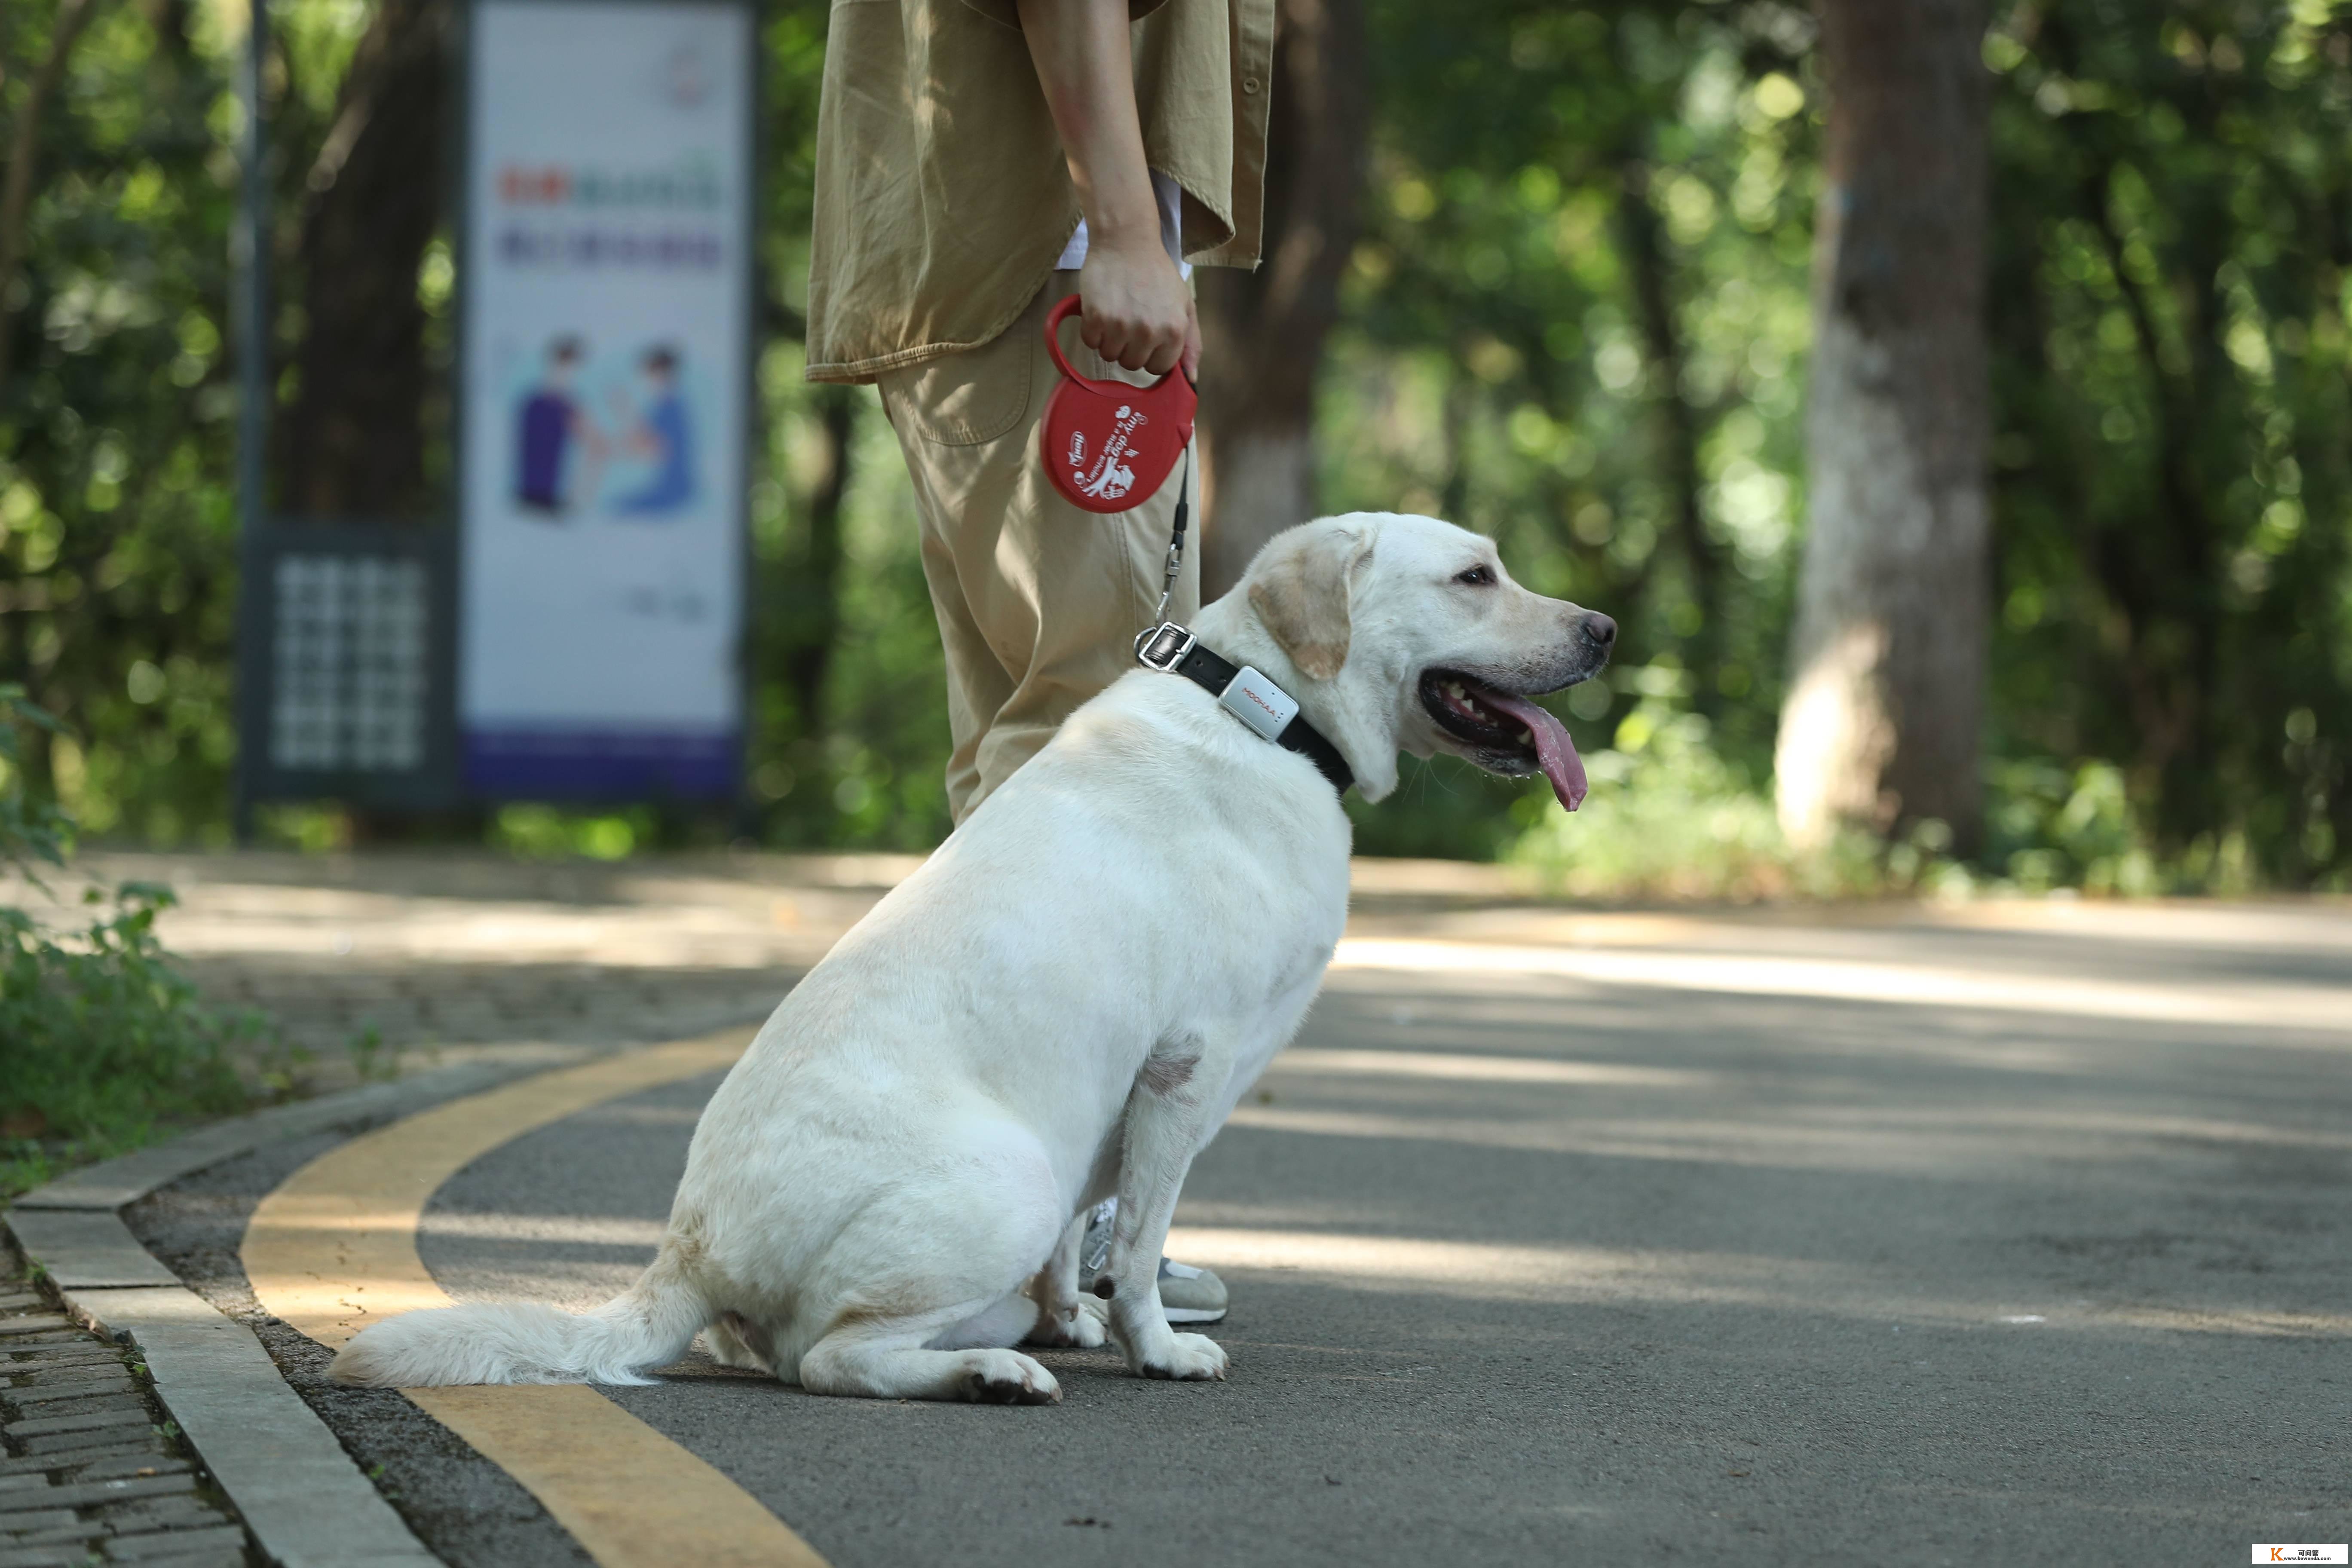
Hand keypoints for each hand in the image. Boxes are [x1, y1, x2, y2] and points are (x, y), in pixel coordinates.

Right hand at [1076, 234, 1192, 375]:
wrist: (1127, 242)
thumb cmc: (1158, 273)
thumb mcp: (1185, 305)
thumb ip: (1191, 344)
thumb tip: (1191, 379)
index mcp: (1174, 331)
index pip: (1158, 368)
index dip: (1151, 354)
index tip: (1148, 337)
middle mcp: (1148, 332)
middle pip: (1132, 365)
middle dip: (1130, 348)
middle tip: (1130, 320)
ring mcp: (1120, 325)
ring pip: (1109, 356)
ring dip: (1110, 340)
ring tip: (1116, 313)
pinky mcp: (1095, 317)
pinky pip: (1090, 342)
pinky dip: (1092, 330)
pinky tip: (1102, 309)